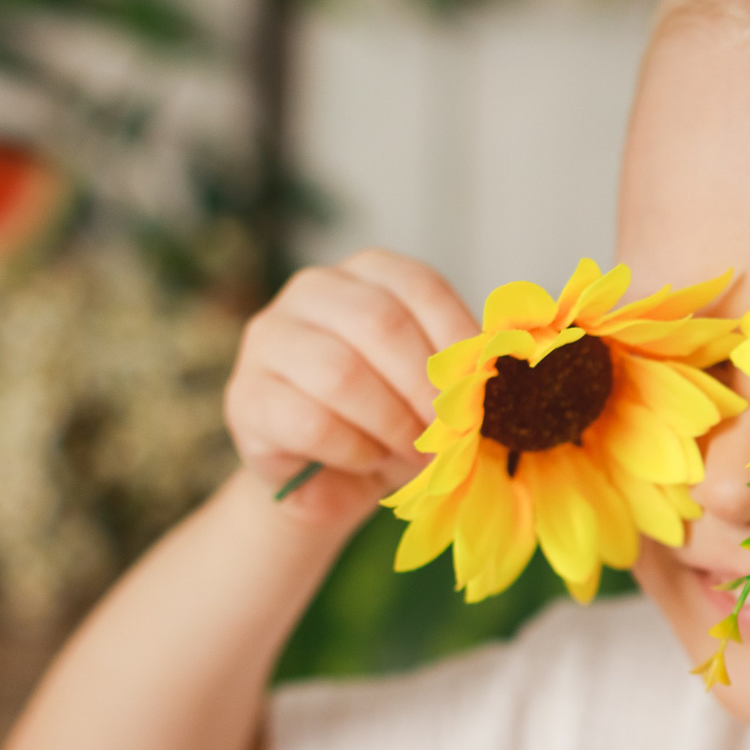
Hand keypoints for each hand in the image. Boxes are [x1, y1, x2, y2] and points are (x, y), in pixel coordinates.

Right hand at [225, 249, 475, 524]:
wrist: (334, 477)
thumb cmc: (397, 420)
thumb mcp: (439, 387)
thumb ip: (464, 368)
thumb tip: (505, 366)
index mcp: (370, 272)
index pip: (421, 287)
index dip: (458, 342)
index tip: (482, 393)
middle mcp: (312, 289)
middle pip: (379, 324)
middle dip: (426, 388)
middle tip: (450, 433)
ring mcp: (269, 337)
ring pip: (341, 374)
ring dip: (393, 424)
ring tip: (415, 452)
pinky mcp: (244, 395)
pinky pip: (309, 422)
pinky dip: (356, 449)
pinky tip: (370, 459)